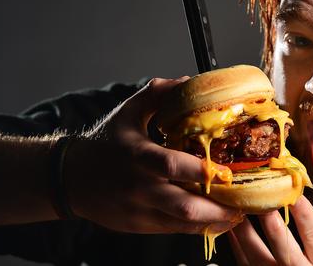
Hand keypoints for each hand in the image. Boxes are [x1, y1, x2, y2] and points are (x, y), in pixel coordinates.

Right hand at [65, 78, 242, 233]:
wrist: (68, 179)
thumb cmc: (104, 143)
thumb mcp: (128, 112)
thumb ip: (159, 95)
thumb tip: (190, 81)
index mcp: (137, 155)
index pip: (171, 165)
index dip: (202, 170)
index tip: (228, 171)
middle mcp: (139, 187)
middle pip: (184, 207)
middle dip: (219, 209)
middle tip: (243, 201)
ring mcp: (139, 210)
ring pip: (183, 225)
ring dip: (214, 222)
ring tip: (238, 214)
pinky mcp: (140, 226)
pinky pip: (175, 231)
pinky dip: (198, 227)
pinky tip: (216, 219)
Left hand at [228, 196, 312, 265]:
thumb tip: (310, 208)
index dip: (305, 214)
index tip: (294, 192)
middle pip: (286, 252)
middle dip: (273, 227)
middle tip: (261, 202)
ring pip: (259, 261)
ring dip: (246, 235)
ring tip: (236, 211)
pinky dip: (238, 248)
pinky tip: (231, 232)